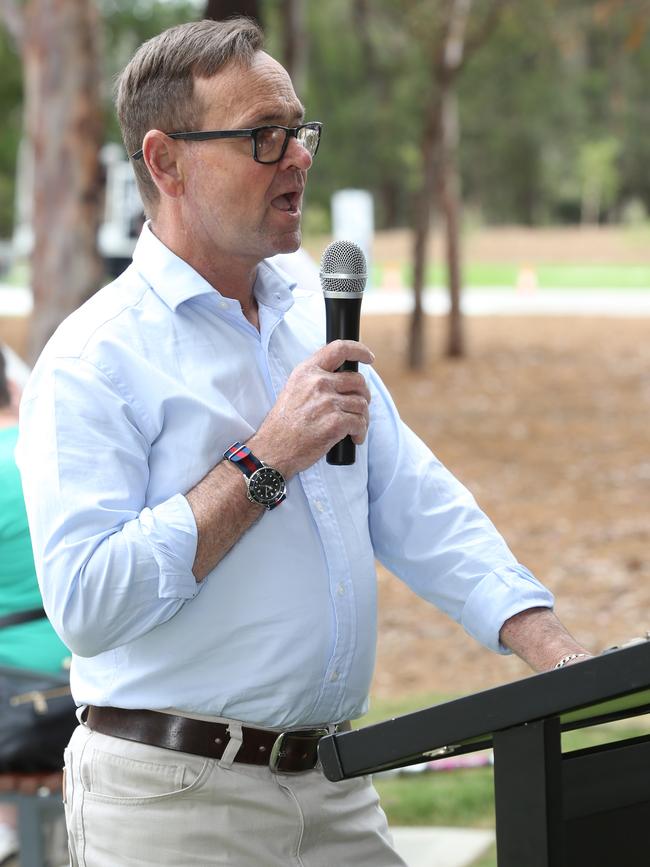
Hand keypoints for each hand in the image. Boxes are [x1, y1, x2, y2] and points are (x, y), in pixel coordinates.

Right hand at [250, 340, 373, 476]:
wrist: (274, 448)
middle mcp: (318, 382)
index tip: (369, 358)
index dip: (359, 350)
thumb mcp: (293, 389)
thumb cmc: (284, 424)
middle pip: (358, 380)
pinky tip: (353, 438)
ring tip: (354, 428)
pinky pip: (360, 423)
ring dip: (363, 417)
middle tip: (359, 408)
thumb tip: (343, 379)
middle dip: (364, 395)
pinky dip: (360, 432)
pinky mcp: (336, 422)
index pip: (339, 349)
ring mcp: (328, 402)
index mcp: (307, 371)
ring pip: (362, 403)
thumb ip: (315, 379)